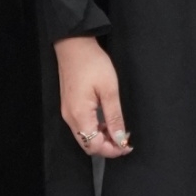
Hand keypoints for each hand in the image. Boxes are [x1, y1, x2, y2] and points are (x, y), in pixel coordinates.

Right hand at [54, 36, 132, 158]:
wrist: (73, 44)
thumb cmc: (92, 63)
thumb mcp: (109, 90)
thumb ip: (114, 117)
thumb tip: (120, 139)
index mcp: (80, 115)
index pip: (94, 145)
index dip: (112, 150)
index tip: (128, 146)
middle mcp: (70, 118)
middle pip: (87, 144)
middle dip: (107, 147)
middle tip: (125, 140)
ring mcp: (68, 112)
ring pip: (84, 136)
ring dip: (101, 138)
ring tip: (118, 130)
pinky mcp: (69, 106)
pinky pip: (81, 126)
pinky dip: (95, 129)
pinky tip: (106, 121)